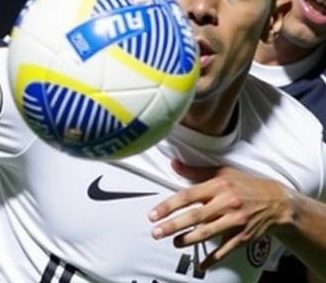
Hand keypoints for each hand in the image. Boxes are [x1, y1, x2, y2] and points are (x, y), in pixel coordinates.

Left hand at [148, 160, 292, 269]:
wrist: (276, 201)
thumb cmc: (245, 185)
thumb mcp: (221, 172)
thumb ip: (195, 172)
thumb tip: (173, 164)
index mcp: (218, 186)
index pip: (187, 196)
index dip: (168, 206)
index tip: (153, 214)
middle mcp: (226, 203)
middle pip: (195, 216)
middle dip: (173, 225)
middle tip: (157, 232)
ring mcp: (235, 221)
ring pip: (208, 233)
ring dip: (189, 239)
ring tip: (174, 242)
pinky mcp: (243, 236)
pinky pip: (226, 249)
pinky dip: (213, 259)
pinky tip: (201, 265)